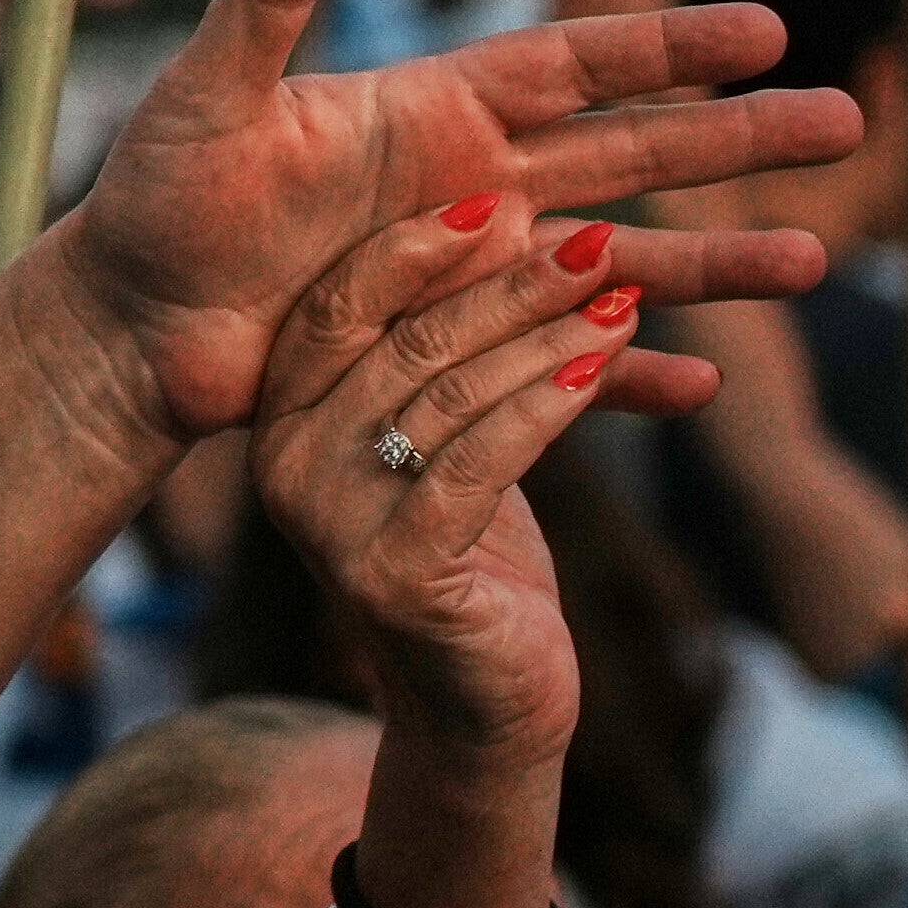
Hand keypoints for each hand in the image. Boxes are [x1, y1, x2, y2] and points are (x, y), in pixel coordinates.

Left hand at [37, 0, 850, 443]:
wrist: (126, 332)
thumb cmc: (154, 206)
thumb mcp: (208, 95)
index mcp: (431, 112)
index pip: (577, 63)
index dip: (671, 44)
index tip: (770, 29)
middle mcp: (472, 185)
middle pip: (635, 150)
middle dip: (742, 137)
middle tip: (852, 119)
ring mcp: (473, 274)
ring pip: (624, 257)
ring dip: (720, 260)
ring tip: (822, 260)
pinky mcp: (453, 354)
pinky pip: (565, 367)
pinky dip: (634, 376)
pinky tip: (713, 384)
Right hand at [246, 196, 658, 785]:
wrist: (488, 707)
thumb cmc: (477, 556)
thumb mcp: (458, 436)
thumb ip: (459, 348)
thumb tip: (516, 210)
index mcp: (280, 425)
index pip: (333, 307)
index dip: (416, 248)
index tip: (505, 200)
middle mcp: (285, 472)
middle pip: (400, 342)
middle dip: (509, 286)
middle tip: (595, 242)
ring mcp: (332, 529)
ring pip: (449, 394)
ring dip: (549, 338)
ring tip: (626, 300)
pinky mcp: (395, 577)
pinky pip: (481, 460)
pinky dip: (551, 404)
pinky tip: (610, 365)